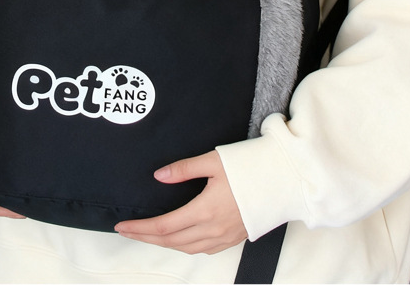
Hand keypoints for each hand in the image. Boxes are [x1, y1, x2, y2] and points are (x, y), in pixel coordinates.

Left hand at [115, 150, 246, 254]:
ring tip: (148, 235)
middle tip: (128, 232)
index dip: (141, 229)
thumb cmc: (252, 166)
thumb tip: (159, 176)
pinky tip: (180, 238)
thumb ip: (184, 169)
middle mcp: (215, 229)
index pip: (164, 227)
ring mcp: (226, 237)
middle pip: (171, 241)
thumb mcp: (214, 161)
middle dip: (146, 238)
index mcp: (206, 210)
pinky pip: (204, 249)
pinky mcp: (236, 237)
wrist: (285, 178)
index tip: (123, 226)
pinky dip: (185, 246)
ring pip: (187, 248)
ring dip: (165, 244)